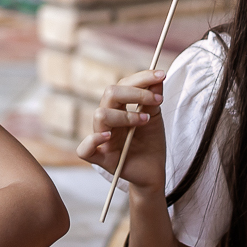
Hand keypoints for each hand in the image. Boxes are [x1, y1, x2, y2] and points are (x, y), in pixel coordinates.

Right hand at [76, 69, 166, 193]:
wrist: (155, 171)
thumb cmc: (151, 143)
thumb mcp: (155, 117)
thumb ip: (153, 98)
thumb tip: (158, 76)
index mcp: (118, 107)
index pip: (122, 85)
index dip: (141, 78)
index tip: (161, 76)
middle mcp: (108, 119)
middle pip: (110, 94)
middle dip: (135, 93)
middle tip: (157, 101)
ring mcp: (102, 138)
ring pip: (100, 116)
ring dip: (125, 115)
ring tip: (144, 121)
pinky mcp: (100, 159)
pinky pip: (84, 149)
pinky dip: (93, 140)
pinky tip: (109, 137)